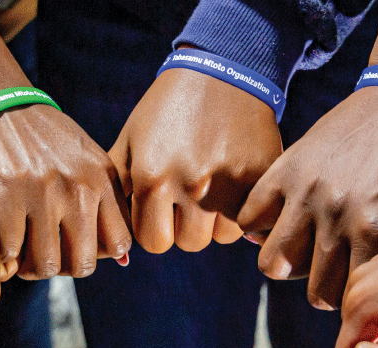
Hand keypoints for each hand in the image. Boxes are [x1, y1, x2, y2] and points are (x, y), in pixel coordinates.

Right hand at [0, 104, 131, 278]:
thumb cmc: (46, 139)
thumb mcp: (88, 160)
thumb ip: (108, 204)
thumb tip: (123, 260)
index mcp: (102, 177)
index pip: (119, 243)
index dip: (99, 255)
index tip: (80, 249)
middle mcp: (78, 186)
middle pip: (84, 262)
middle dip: (65, 270)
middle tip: (50, 259)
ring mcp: (43, 191)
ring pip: (47, 263)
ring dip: (34, 270)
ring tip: (25, 260)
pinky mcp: (6, 194)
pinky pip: (12, 250)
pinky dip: (7, 257)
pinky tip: (5, 247)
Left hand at [108, 68, 282, 252]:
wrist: (221, 71)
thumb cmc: (166, 108)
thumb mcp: (131, 141)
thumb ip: (117, 190)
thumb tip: (119, 246)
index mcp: (152, 177)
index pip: (151, 241)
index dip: (154, 227)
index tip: (160, 209)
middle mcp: (190, 184)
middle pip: (188, 243)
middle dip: (185, 226)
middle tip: (188, 197)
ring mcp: (229, 182)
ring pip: (221, 236)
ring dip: (216, 221)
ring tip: (212, 188)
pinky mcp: (260, 177)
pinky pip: (250, 218)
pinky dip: (242, 210)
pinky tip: (233, 185)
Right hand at [237, 86, 377, 308]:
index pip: (353, 298)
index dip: (362, 300)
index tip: (368, 288)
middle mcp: (337, 215)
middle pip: (315, 291)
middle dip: (330, 288)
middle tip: (342, 269)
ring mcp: (307, 191)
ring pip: (273, 263)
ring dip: (291, 264)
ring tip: (309, 249)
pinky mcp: (288, 167)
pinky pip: (250, 215)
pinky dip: (260, 227)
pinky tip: (284, 221)